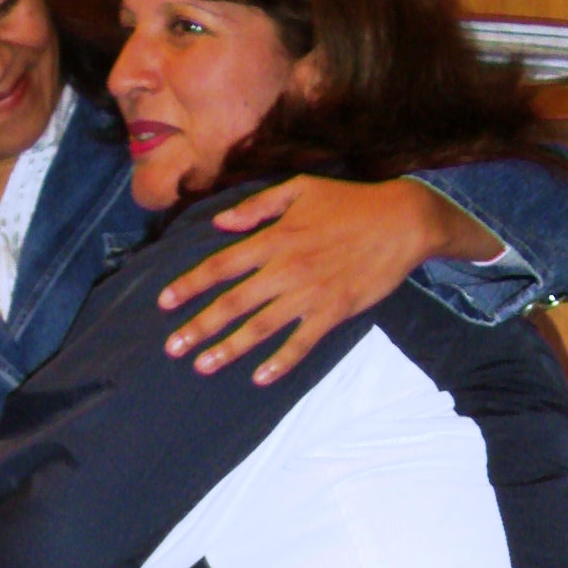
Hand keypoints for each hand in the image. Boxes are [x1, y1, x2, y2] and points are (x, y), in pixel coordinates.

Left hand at [158, 174, 501, 383]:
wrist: (402, 221)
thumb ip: (256, 207)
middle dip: (198, 327)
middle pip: (232, 303)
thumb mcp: (300, 189)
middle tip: (173, 348)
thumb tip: (219, 224)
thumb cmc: (350, 202)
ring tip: (203, 366)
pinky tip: (260, 379)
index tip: (164, 303)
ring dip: (229, 349)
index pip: (220, 265)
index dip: (189, 285)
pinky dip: (280, 362)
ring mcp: (309, 293)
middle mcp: (285, 268)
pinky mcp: (333, 311)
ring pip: (260, 327)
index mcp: (273, 238)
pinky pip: (301, 342)